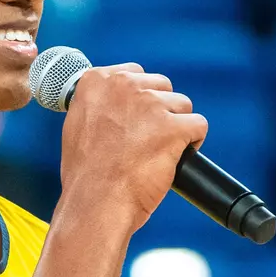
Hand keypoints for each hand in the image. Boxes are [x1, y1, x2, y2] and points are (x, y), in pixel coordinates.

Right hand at [60, 63, 206, 232]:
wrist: (95, 202)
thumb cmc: (86, 174)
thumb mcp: (77, 126)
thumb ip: (98, 104)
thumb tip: (117, 101)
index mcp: (96, 82)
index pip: (136, 75)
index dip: (140, 100)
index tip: (135, 121)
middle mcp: (123, 86)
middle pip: (162, 87)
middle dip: (161, 112)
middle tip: (147, 140)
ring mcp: (149, 105)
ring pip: (182, 105)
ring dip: (177, 128)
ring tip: (160, 152)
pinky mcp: (172, 127)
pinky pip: (198, 125)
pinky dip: (193, 143)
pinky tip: (178, 157)